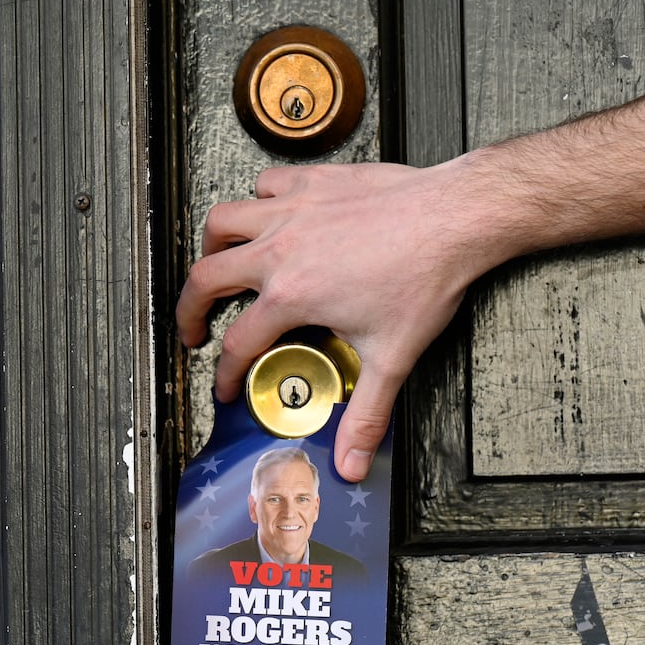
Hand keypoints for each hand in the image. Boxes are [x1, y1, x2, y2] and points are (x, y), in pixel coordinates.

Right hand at [176, 162, 486, 481]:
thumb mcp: (391, 357)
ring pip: (224, 220)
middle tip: (193, 328)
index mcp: (292, 295)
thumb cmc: (426, 276)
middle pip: (206, 277)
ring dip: (212, 247)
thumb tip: (352, 461)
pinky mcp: (314, 183)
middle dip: (189, 309)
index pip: (238, 344)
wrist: (455, 218)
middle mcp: (281, 250)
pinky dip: (258, 200)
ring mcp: (294, 211)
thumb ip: (366, 415)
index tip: (226, 386)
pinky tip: (269, 215)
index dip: (225, 373)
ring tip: (215, 265)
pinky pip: (266, 184)